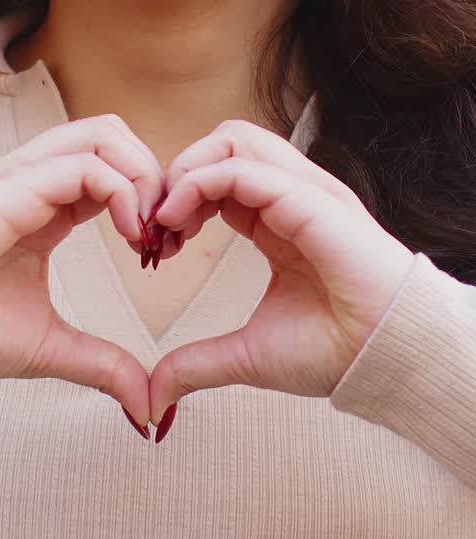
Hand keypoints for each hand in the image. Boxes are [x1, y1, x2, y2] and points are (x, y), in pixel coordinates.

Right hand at [0, 116, 162, 427]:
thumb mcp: (48, 347)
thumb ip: (101, 364)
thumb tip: (147, 406)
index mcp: (45, 205)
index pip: (112, 168)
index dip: (150, 200)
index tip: (163, 253)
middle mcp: (36, 179)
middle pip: (114, 135)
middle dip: (155, 174)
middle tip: (166, 233)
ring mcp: (23, 176)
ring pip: (103, 134)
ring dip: (143, 175)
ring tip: (150, 232)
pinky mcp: (13, 186)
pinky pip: (85, 165)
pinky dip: (123, 192)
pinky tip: (132, 237)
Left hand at [149, 120, 413, 426]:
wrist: (384, 359)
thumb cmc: (335, 351)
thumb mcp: (248, 355)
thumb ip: (198, 364)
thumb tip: (155, 398)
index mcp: (280, 220)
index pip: (221, 179)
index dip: (180, 201)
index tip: (155, 244)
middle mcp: (290, 196)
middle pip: (224, 143)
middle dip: (179, 172)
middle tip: (155, 224)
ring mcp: (301, 191)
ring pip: (232, 139)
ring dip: (187, 169)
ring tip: (165, 216)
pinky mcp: (306, 198)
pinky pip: (241, 167)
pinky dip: (198, 183)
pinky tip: (178, 219)